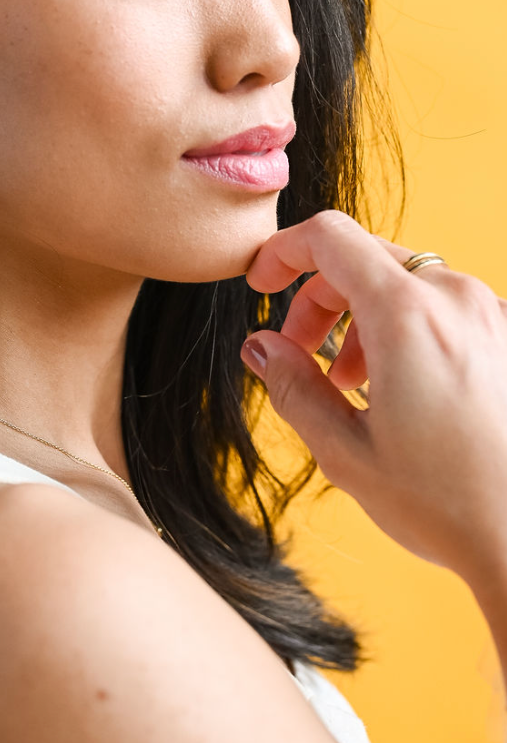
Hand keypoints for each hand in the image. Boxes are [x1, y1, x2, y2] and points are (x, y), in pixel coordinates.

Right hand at [242, 210, 506, 592]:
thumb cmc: (448, 505)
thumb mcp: (346, 452)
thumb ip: (294, 386)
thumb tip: (260, 347)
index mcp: (408, 315)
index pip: (330, 237)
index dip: (283, 251)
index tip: (262, 285)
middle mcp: (456, 299)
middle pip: (365, 257)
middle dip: (319, 300)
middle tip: (299, 355)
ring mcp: (491, 314)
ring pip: (406, 282)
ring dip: (363, 317)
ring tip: (353, 384)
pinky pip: (444, 306)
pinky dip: (406, 328)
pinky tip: (402, 389)